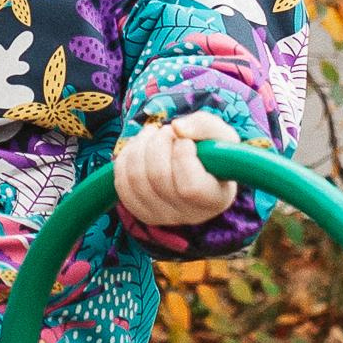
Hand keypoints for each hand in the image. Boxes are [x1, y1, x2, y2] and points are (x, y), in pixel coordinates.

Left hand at [113, 114, 240, 232]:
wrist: (201, 170)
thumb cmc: (215, 153)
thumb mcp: (221, 135)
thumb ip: (205, 126)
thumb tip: (177, 127)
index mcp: (214, 199)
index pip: (190, 187)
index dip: (182, 156)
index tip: (186, 141)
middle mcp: (188, 215)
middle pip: (158, 178)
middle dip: (159, 143)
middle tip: (168, 130)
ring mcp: (161, 216)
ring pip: (136, 178)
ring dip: (140, 146)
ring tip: (153, 134)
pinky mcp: (140, 211)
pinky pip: (121, 183)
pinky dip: (125, 158)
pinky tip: (140, 146)